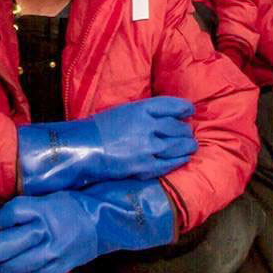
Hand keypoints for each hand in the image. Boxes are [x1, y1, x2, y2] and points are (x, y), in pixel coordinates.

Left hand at [0, 181, 174, 272]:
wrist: (103, 224)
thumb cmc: (71, 208)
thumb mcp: (47, 199)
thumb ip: (22, 211)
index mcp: (43, 209)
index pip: (8, 215)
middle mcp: (46, 232)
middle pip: (4, 245)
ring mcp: (51, 254)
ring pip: (13, 266)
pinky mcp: (56, 270)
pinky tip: (11, 271)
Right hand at [16, 96, 195, 193]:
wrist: (82, 149)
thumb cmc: (99, 128)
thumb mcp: (123, 112)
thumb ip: (144, 113)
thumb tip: (164, 117)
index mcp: (140, 109)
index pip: (170, 105)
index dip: (184, 108)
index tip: (189, 111)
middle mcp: (147, 126)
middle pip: (177, 127)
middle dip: (184, 130)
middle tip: (187, 132)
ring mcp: (147, 147)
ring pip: (177, 145)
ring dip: (187, 145)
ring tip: (190, 145)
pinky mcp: (144, 166)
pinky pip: (169, 163)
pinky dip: (180, 160)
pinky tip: (184, 158)